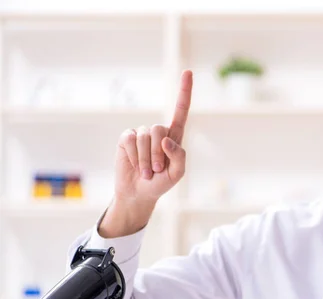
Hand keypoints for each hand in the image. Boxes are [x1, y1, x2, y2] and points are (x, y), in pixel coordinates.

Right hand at [115, 70, 192, 204]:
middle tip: (156, 170)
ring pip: (144, 137)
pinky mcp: (126, 138)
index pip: (181, 110)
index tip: (187, 72)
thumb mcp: (177, 173)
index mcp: (174, 136)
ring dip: (145, 158)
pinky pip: (129, 140)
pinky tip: (133, 164)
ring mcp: (141, 133)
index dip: (184, 91)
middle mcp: (158, 131)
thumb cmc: (161, 183)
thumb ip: (179, 156)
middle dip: (156, 153)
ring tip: (146, 171)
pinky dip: (133, 156)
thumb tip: (166, 140)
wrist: (139, 193)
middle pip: (159, 130)